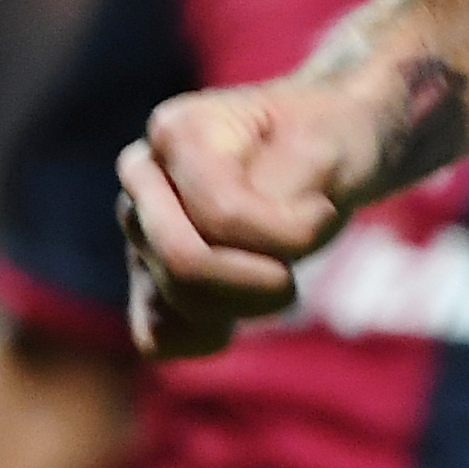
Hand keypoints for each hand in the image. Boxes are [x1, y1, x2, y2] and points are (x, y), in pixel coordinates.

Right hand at [120, 76, 383, 356]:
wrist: (327, 152)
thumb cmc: (329, 142)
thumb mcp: (325, 152)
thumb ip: (272, 193)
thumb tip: (213, 241)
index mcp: (177, 130)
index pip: (222, 216)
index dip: (289, 233)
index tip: (324, 211)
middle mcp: (144, 178)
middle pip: (183, 263)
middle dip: (259, 281)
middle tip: (300, 260)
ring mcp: (139, 229)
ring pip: (175, 305)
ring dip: (246, 304)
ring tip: (279, 271)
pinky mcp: (147, 275)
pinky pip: (159, 337)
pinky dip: (209, 334)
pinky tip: (245, 304)